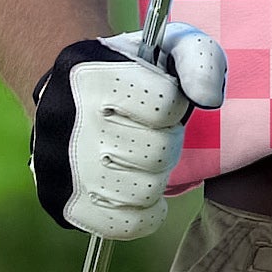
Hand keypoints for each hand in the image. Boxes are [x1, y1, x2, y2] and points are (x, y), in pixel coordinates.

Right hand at [29, 23, 226, 238]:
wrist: (67, 90)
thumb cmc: (132, 69)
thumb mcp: (170, 45)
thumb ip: (201, 60)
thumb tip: (209, 100)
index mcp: (95, 77)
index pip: (166, 105)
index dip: (175, 103)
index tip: (161, 99)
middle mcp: (70, 124)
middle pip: (158, 153)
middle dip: (167, 141)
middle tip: (151, 131)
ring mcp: (61, 169)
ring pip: (144, 191)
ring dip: (155, 175)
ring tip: (141, 157)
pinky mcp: (62, 204)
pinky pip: (124, 225)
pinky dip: (144, 213)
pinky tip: (140, 190)